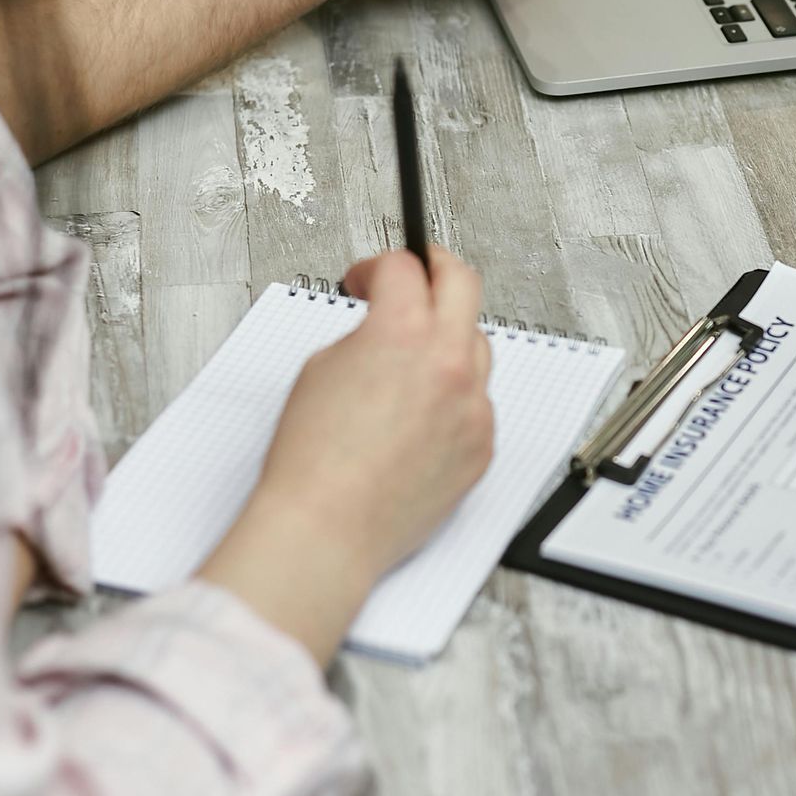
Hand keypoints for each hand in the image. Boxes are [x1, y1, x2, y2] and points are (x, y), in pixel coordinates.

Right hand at [200, 248, 494, 662]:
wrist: (327, 527)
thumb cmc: (312, 460)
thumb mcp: (321, 369)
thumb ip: (366, 335)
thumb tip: (385, 329)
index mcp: (403, 333)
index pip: (405, 267)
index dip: (378, 267)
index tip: (368, 280)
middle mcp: (449, 363)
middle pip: (462, 284)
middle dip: (435, 270)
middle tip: (417, 275)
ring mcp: (473, 405)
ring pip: (476, 347)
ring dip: (447, 341)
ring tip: (409, 362)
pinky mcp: (482, 445)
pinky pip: (477, 403)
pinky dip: (453, 400)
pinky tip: (416, 420)